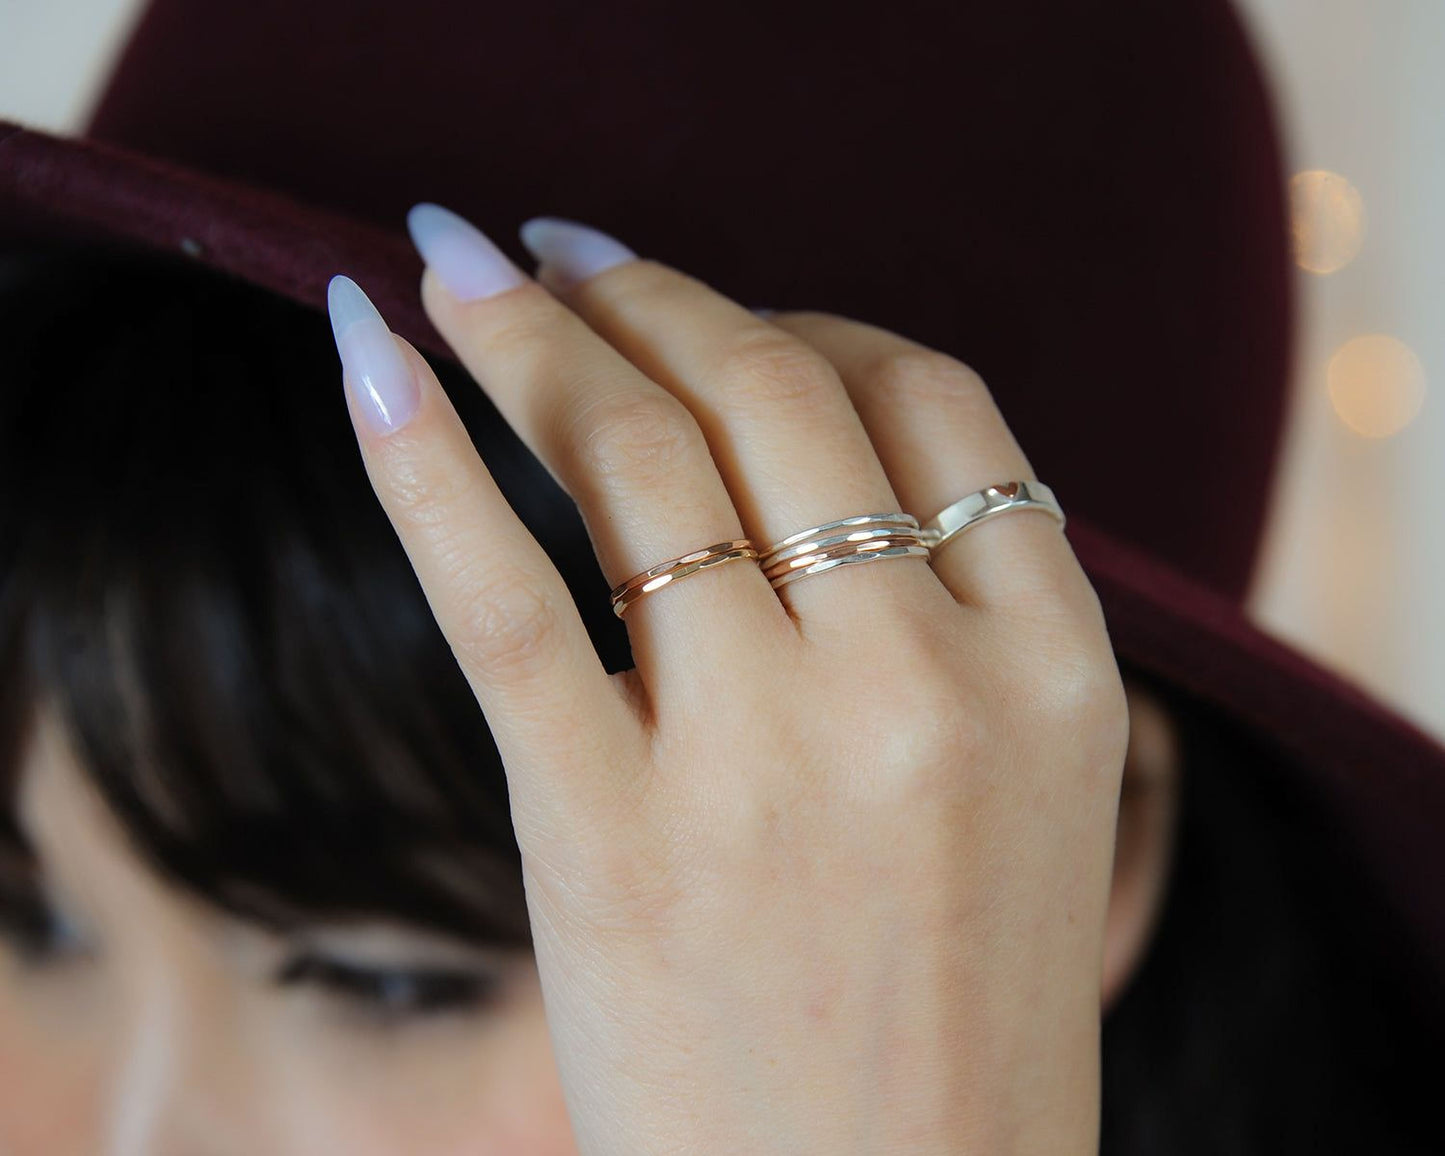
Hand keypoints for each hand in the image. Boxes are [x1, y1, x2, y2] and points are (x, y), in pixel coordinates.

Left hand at [327, 207, 1129, 1154]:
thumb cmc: (956, 1011)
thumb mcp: (1024, 790)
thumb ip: (953, 617)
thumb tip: (805, 448)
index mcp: (1053, 665)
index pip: (929, 397)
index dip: (812, 319)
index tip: (718, 306)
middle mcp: (921, 682)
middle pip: (770, 393)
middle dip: (654, 291)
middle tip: (563, 248)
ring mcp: (764, 753)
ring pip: (635, 458)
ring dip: (532, 334)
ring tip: (468, 270)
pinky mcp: (609, 832)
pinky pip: (504, 594)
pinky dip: (424, 458)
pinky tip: (370, 350)